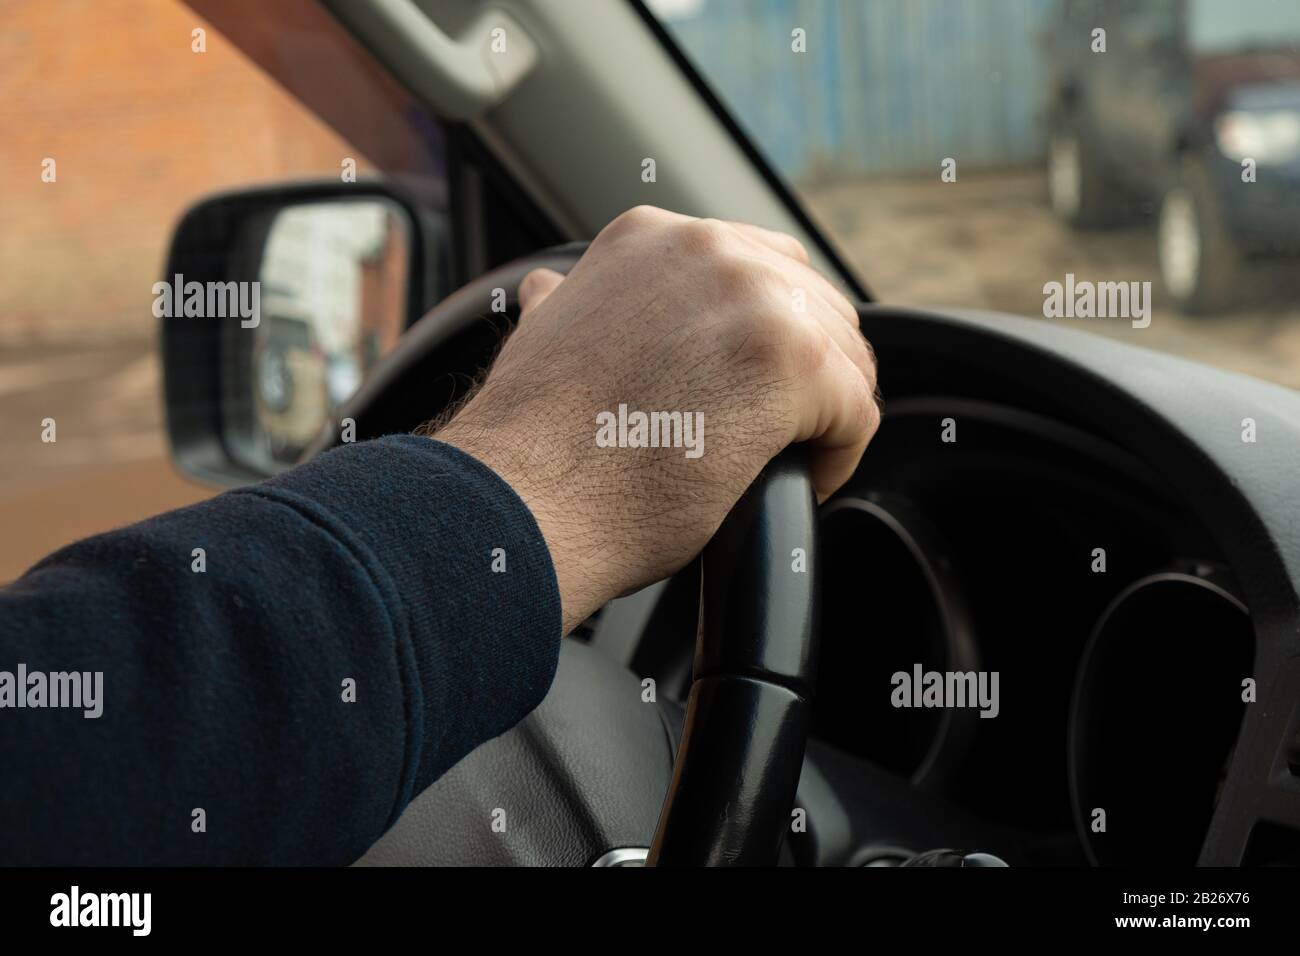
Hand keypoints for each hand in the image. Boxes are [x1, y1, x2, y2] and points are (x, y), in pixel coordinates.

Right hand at [436, 206, 879, 633]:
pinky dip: (837, 457)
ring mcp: (754, 298)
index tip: (750, 393)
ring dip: (826, 417)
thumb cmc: (532, 444)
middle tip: (778, 437)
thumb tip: (553, 293)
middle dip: (808, 376)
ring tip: (785, 464)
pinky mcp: (792, 363)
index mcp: (653, 238)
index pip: (761, 267)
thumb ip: (567, 302)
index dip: (770, 338)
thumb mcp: (544, 337)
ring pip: (845, 357)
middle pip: (816, 305)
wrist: (524, 500)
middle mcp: (708, 250)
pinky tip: (795, 483)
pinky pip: (858, 413)